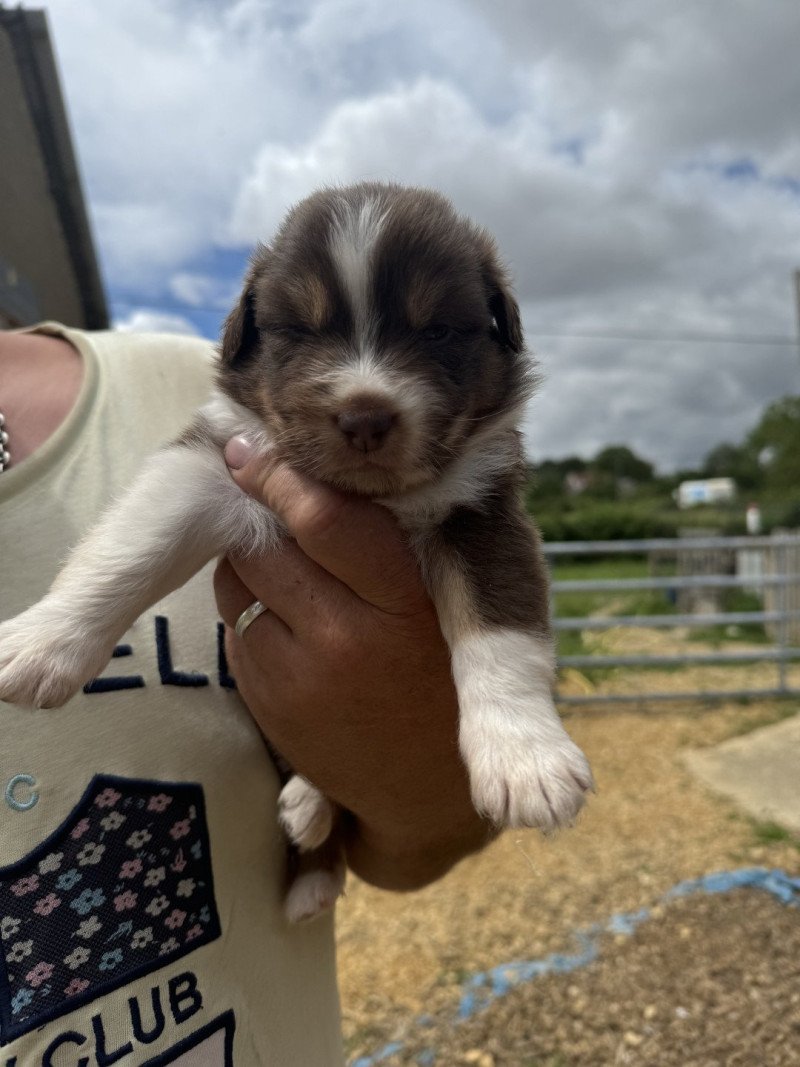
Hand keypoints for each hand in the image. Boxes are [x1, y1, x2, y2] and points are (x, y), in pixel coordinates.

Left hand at [214, 443, 493, 888]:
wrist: (427, 787)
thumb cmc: (444, 670)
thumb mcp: (451, 605)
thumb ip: (404, 541)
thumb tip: (335, 464)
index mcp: (404, 603)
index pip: (327, 520)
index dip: (283, 477)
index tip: (255, 449)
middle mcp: (347, 638)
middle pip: (267, 544)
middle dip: (259, 514)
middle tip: (265, 494)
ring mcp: (299, 676)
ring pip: (238, 581)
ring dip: (250, 558)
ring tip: (286, 560)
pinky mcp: (267, 702)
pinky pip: (235, 626)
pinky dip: (249, 605)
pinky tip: (285, 611)